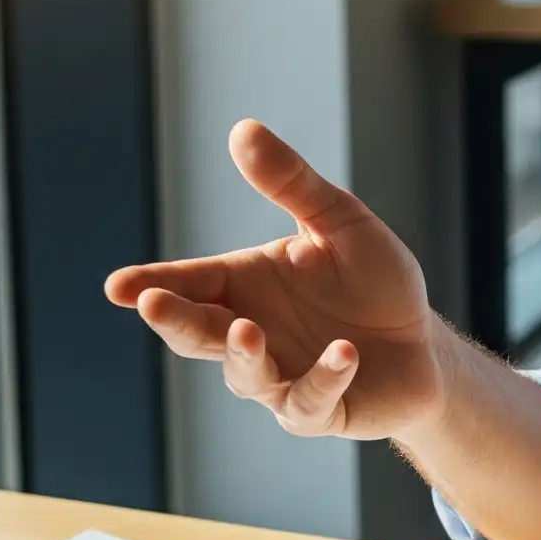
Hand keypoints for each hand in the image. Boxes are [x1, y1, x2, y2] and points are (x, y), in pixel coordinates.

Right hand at [105, 120, 446, 441]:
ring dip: (243, 355)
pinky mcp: (319, 409)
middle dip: (175, 320)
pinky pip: (309, 400)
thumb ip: (291, 183)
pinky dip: (324, 377)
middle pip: (199, 332)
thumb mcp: (338, 221)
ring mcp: (280, 376)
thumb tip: (242, 129)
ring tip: (247, 330)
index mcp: (246, 285)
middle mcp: (252, 332)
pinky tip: (345, 353)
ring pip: (245, 375)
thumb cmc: (373, 281)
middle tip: (153, 305)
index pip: (190, 282)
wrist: (422, 342)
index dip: (153, 284)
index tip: (118, 286)